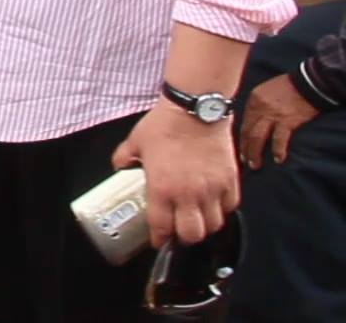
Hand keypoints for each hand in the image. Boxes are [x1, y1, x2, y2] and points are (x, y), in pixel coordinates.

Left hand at [112, 105, 239, 247]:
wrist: (194, 109)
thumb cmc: (164, 125)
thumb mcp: (135, 142)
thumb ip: (124, 158)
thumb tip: (119, 167)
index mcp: (162, 189)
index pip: (162, 227)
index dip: (160, 239)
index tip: (158, 241)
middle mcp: (189, 195)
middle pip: (192, 235)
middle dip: (184, 238)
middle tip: (179, 231)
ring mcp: (212, 189)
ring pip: (214, 224)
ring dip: (204, 226)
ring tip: (196, 219)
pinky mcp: (230, 180)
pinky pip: (231, 206)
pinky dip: (222, 210)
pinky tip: (213, 204)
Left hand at [239, 73, 319, 168]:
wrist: (307, 83)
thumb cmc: (287, 86)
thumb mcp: (265, 91)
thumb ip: (257, 105)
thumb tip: (254, 121)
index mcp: (253, 100)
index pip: (244, 123)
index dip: (241, 138)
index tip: (241, 148)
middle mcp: (259, 108)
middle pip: (248, 132)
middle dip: (245, 148)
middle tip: (246, 161)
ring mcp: (272, 115)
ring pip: (258, 137)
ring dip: (255, 152)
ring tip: (255, 164)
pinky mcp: (287, 121)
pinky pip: (279, 139)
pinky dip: (277, 150)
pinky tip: (278, 159)